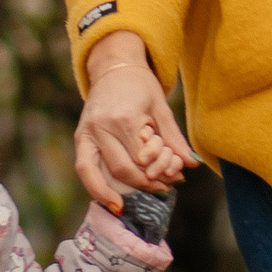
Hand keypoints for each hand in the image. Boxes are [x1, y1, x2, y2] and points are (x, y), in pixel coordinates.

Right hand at [74, 30, 198, 210]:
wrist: (114, 66)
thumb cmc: (141, 85)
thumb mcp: (161, 108)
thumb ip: (174, 138)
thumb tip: (191, 164)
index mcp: (124, 118)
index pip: (143, 159)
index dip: (159, 172)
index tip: (175, 179)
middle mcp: (101, 127)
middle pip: (122, 169)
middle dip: (143, 183)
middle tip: (162, 188)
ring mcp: (87, 132)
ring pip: (97, 173)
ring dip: (114, 192)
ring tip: (128, 205)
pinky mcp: (80, 136)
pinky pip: (84, 168)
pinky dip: (94, 187)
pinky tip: (110, 201)